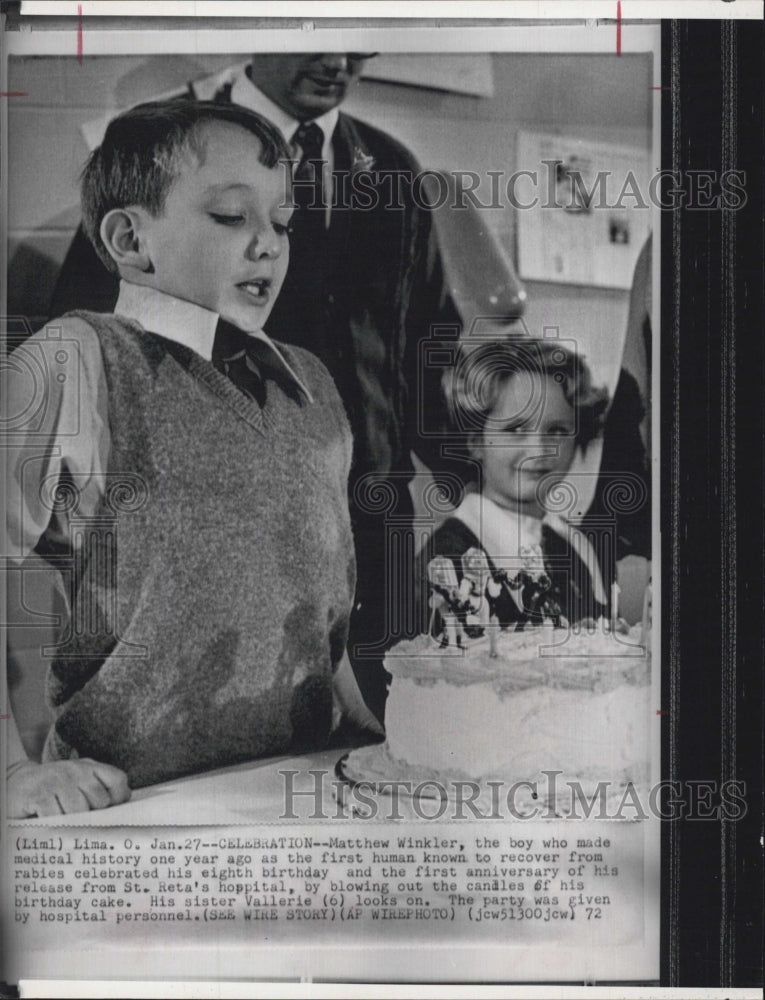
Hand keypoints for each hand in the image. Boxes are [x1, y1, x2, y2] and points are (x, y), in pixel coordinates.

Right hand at [8, 758, 130, 818]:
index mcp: (89, 767)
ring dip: (71, 823)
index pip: (118, 780)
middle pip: (100, 801)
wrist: (16, 784)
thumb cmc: (53, 789)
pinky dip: (54, 826)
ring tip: (61, 821)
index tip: (111, 812)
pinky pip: (56, 818)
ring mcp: (58, 780)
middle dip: (92, 816)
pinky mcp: (40, 794)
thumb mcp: (79, 783)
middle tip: (78, 820)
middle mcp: (76, 770)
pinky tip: (48, 822)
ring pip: (79, 812)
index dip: (119, 798)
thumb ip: (100, 789)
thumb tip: (125, 804)